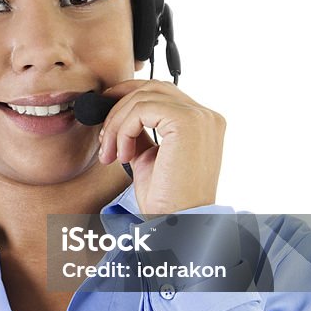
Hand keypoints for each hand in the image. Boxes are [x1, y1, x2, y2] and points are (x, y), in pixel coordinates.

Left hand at [96, 79, 225, 215]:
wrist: (177, 222)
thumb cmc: (166, 199)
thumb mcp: (150, 157)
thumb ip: (143, 133)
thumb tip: (120, 116)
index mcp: (203, 122)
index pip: (162, 92)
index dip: (129, 96)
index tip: (105, 115)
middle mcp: (206, 116)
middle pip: (151, 88)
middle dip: (118, 106)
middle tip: (103, 137)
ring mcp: (200, 116)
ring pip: (142, 98)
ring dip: (116, 125)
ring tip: (112, 154)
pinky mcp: (187, 122)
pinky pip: (141, 110)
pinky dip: (123, 130)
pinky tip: (123, 155)